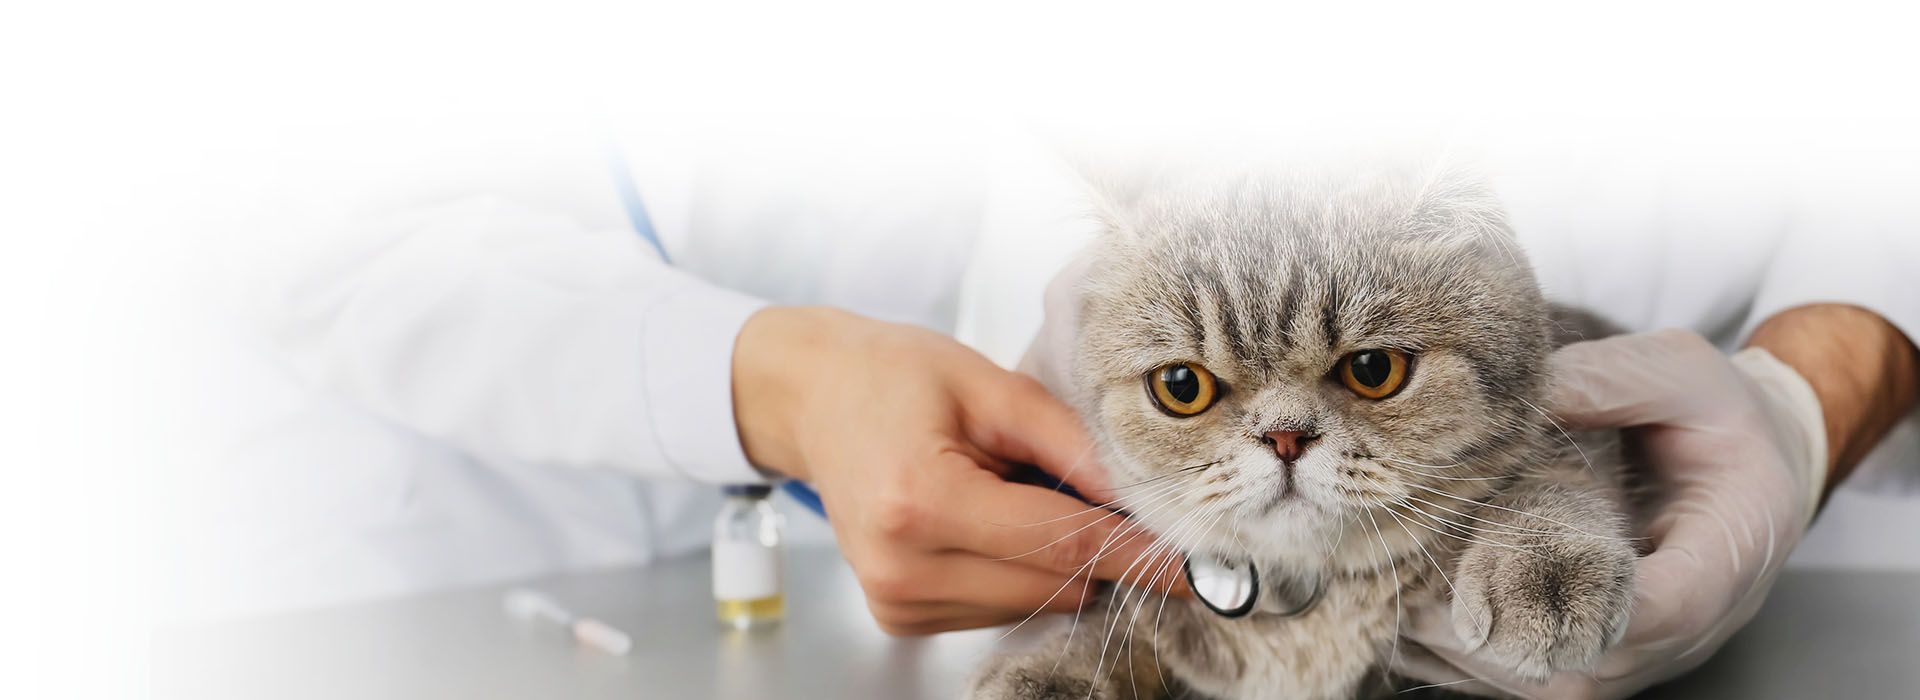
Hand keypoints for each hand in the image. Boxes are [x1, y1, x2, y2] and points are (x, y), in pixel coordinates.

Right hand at [732, 306, 1184, 634]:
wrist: (811, 398)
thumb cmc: (891, 377)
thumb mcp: (988, 384)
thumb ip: (1070, 443)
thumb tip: (1145, 496)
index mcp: (920, 501)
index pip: (1064, 543)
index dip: (1139, 551)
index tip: (1199, 563)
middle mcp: (903, 567)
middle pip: (1056, 583)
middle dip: (1096, 543)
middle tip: (1084, 482)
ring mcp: (897, 600)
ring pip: (1036, 602)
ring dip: (1051, 556)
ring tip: (1008, 487)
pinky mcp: (899, 617)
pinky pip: (1001, 608)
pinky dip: (1016, 569)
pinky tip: (986, 518)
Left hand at [1394, 329, 1826, 697]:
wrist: (1759, 460)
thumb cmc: (1723, 416)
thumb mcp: (1682, 373)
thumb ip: (1611, 378)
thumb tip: (1524, 389)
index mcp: (1726, 557)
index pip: (1663, 607)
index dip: (1581, 601)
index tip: (1494, 575)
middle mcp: (1692, 625)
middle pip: (1592, 663)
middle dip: (1500, 635)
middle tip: (1417, 597)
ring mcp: (1649, 651)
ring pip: (1559, 687)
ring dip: (1478, 657)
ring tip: (1403, 610)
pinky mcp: (1608, 652)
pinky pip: (1543, 679)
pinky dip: (1479, 661)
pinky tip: (1417, 625)